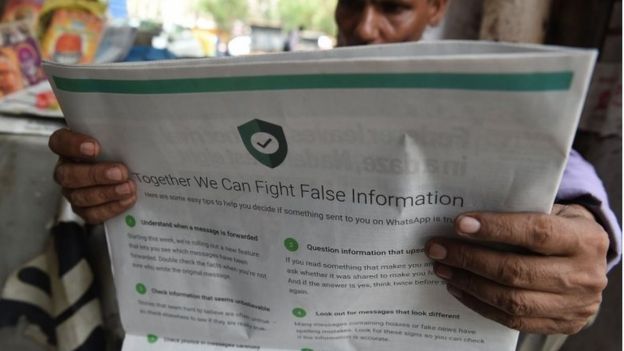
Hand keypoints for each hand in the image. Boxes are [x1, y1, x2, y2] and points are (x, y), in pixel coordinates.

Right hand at [49, 128, 136, 222]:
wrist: (127, 174)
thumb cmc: (118, 150)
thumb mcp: (117, 138)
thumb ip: (118, 135)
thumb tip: (136, 133)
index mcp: (68, 147)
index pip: (60, 142)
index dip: (74, 145)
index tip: (95, 147)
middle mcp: (66, 169)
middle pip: (68, 174)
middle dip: (95, 175)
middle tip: (120, 172)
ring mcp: (72, 191)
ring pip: (79, 196)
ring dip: (106, 193)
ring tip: (128, 188)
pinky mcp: (83, 209)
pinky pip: (91, 213)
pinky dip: (110, 208)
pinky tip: (127, 200)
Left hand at [425, 204, 608, 333]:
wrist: (592, 261)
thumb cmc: (562, 227)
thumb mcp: (554, 211)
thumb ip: (520, 212)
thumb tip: (466, 220)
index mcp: (585, 239)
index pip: (536, 233)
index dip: (495, 228)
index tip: (459, 224)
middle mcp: (584, 275)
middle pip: (517, 271)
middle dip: (469, 259)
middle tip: (437, 249)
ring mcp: (575, 305)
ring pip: (512, 300)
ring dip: (469, 284)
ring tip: (443, 269)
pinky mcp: (563, 324)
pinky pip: (514, 321)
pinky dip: (481, 304)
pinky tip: (459, 289)